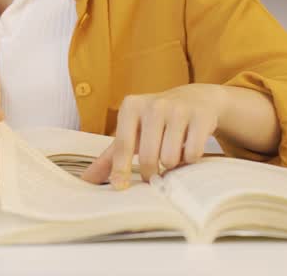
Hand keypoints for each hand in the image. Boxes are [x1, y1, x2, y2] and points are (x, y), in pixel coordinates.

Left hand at [80, 84, 224, 188]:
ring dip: (172, 164)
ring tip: (173, 153)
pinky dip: (190, 158)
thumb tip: (85, 181)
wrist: (195, 99)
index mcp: (131, 106)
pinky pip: (192, 154)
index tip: (120, 187)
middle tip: (155, 172)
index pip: (122, 145)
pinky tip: (188, 147)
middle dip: (152, 172)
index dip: (121, 169)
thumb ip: (110, 156)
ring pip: (170, 158)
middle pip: (149, 157)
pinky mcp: (200, 116)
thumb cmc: (156, 121)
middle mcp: (154, 104)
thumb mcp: (132, 132)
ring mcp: (178, 109)